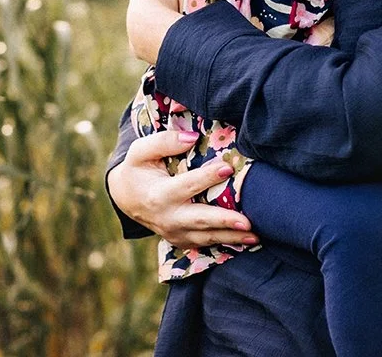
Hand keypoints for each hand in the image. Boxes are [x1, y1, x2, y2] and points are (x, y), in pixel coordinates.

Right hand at [107, 130, 258, 250]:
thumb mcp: (140, 152)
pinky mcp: (182, 241)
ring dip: (232, 238)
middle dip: (224, 221)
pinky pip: (206, 244)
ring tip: (255, 236)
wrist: (126, 199)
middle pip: (200, 220)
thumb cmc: (138, 170)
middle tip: (247, 222)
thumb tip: (193, 138)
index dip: (207, 177)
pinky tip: (246, 242)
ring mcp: (175, 233)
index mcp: (158, 195)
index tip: (228, 168)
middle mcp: (168, 218)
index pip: (187, 185)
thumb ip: (164, 141)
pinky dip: (226, 244)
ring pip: (207, 237)